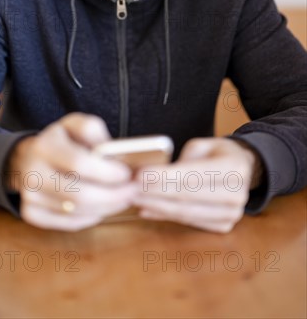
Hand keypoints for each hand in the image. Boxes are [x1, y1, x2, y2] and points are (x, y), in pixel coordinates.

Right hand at [4, 113, 137, 230]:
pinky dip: (91, 217)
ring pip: (77, 211)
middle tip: (133, 191)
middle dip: (113, 196)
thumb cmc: (62, 140)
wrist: (29, 157)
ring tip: (123, 198)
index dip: (107, 172)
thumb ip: (94, 132)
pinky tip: (103, 207)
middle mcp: (32, 173)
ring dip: (106, 207)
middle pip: (79, 194)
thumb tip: (113, 155)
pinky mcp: (31, 214)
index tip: (127, 173)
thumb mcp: (76, 124)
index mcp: (44, 146)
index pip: (79, 164)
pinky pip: (69, 223)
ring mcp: (29, 196)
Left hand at [132, 138, 259, 232]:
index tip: (140, 175)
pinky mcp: (223, 226)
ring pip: (185, 213)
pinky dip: (164, 215)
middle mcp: (238, 194)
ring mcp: (232, 214)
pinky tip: (146, 209)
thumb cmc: (217, 154)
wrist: (244, 170)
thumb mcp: (202, 145)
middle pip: (187, 197)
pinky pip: (187, 222)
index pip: (194, 175)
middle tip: (129, 188)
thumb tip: (150, 175)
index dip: (165, 177)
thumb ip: (181, 160)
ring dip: (155, 206)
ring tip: (134, 198)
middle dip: (154, 193)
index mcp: (235, 168)